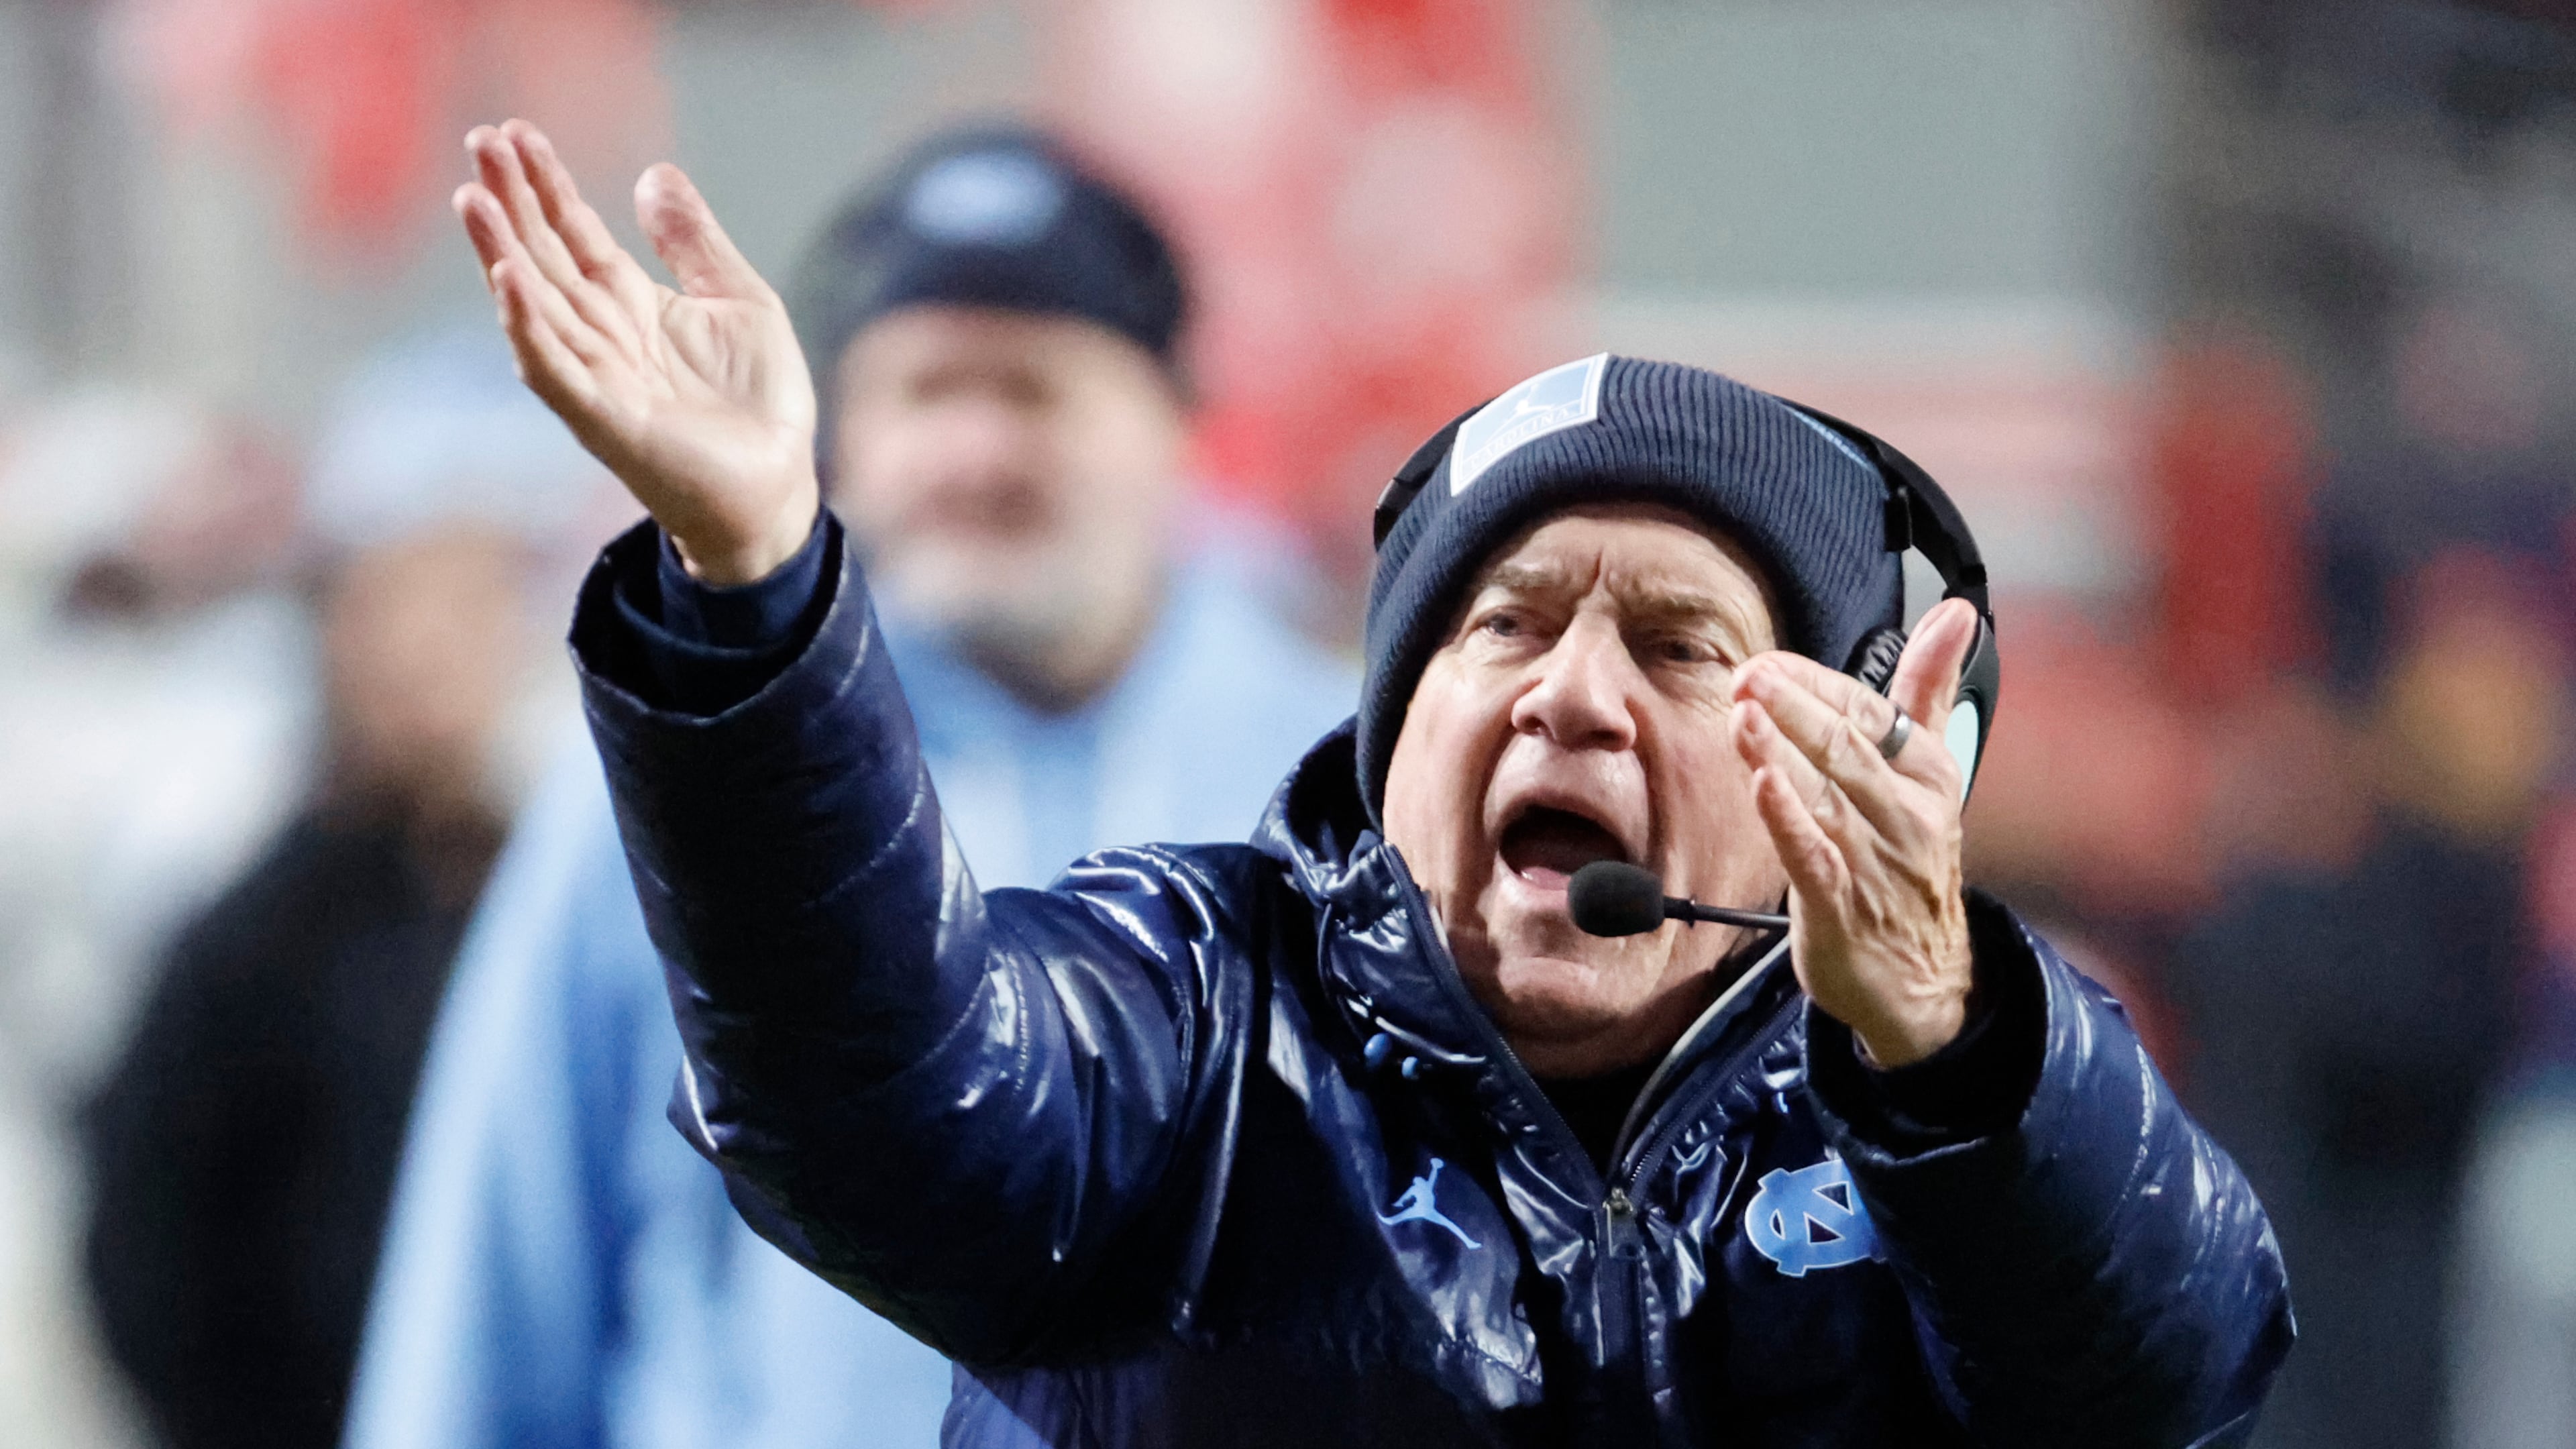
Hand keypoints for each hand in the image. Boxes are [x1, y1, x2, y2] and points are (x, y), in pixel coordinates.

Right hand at [455, 119, 818, 584]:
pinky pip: (555, 370)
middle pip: (545, 257)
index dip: (545, 184)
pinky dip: (529, 327)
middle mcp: (602, 337)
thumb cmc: (758, 403)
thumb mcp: (741, 300)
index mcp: (631, 305)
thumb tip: (653, 174)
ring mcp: (598, 378)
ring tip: (473, 199)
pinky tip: (509, 281)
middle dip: (512, 201)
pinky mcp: (606, 420)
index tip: (513, 132)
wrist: (778, 486)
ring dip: (501, 252)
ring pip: (535, 306)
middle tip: (479, 139)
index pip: (576, 232)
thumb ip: (695, 243)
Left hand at [1727, 599, 1982, 1066]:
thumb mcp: (1931, 772)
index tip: (1769, 661)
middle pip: (1848, 748)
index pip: (1872, 713)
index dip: (1817, 685)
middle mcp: (1907, 814)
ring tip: (1742, 712)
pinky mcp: (1843, 908)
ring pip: (1826, 797)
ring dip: (1781, 752)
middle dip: (1797, 707)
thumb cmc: (1910, 860)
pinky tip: (1761, 784)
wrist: (1924, 979)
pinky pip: (1814, 857)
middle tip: (1750, 673)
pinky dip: (1789, 819)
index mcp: (1927, 774)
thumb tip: (1957, 612)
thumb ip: (1930, 691)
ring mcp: (1877, 862)